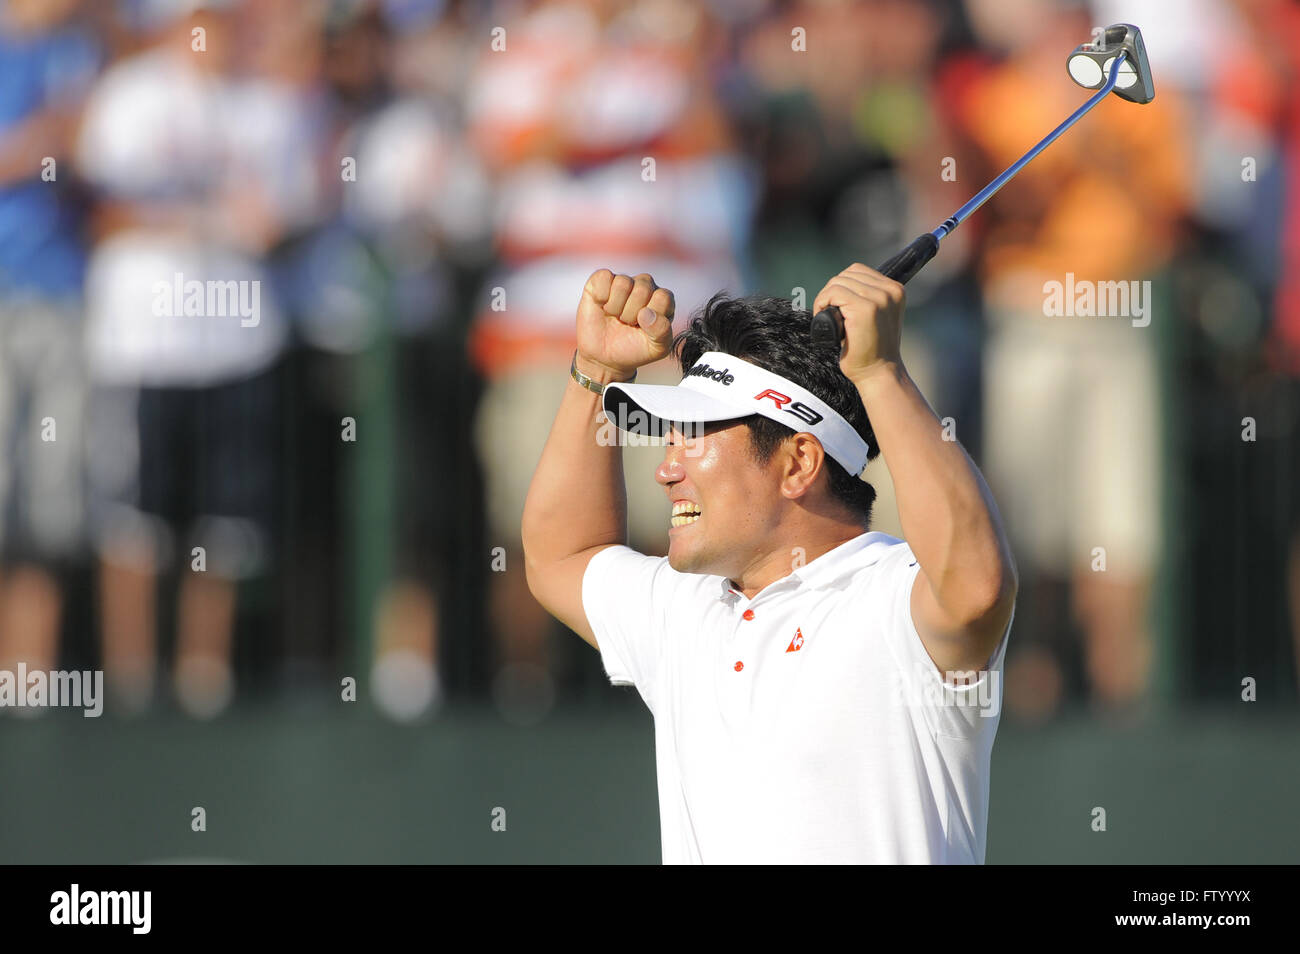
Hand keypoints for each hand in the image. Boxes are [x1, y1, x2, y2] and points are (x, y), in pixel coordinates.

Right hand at [576, 270, 674, 378]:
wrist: (604, 356)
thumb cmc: (633, 349)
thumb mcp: (655, 348)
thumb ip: (661, 332)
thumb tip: (646, 313)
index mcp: (663, 300)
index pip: (663, 298)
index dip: (650, 317)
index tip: (642, 328)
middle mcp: (646, 286)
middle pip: (643, 290)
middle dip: (631, 314)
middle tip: (626, 323)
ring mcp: (624, 281)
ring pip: (623, 283)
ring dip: (615, 307)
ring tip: (615, 316)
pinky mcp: (602, 279)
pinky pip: (604, 277)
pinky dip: (601, 296)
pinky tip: (601, 305)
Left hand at [812, 264, 904, 382]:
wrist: (879, 373)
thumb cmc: (873, 349)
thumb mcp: (877, 315)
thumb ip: (868, 296)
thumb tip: (841, 283)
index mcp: (895, 289)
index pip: (858, 271)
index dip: (841, 286)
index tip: (836, 305)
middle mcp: (890, 291)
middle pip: (847, 274)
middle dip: (832, 292)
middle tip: (829, 313)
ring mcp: (879, 299)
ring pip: (838, 282)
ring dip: (825, 298)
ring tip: (827, 317)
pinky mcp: (865, 309)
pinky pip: (833, 293)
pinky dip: (822, 303)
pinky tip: (823, 318)